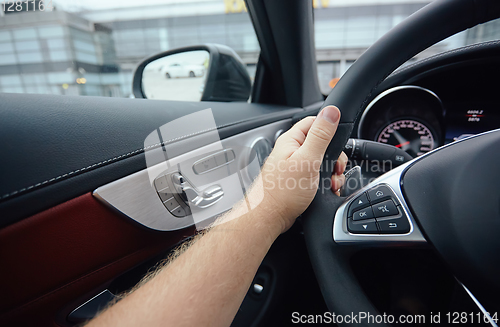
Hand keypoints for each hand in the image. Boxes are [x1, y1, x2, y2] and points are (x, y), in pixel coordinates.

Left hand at [250, 106, 346, 233]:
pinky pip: (317, 175)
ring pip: (322, 161)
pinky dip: (325, 183)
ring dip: (331, 173)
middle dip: (334, 158)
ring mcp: (294, 165)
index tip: (336, 146)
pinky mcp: (298, 179)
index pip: (315, 122)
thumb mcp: (308, 160)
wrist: (270, 217)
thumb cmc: (283, 192)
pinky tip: (325, 190)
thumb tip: (331, 111)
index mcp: (291, 140)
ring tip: (329, 183)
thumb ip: (321, 135)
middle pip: (322, 143)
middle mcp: (292, 150)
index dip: (330, 131)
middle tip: (334, 169)